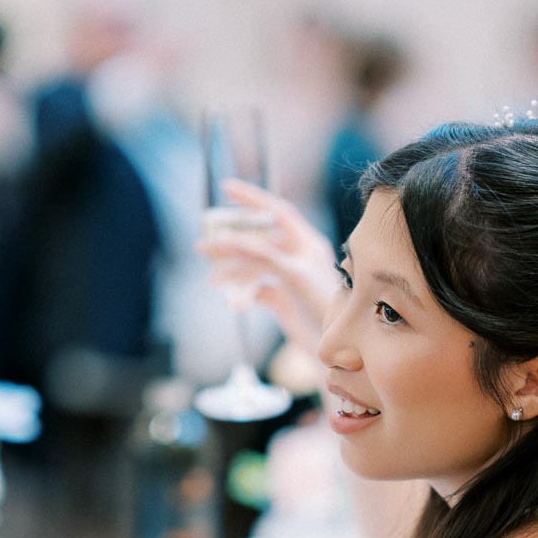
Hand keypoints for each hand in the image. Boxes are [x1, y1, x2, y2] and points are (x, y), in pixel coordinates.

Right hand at [198, 180, 338, 352]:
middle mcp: (297, 257)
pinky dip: (242, 295)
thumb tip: (229, 239)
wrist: (333, 350)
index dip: (252, 198)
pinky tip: (233, 303)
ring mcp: (288, 279)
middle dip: (231, 241)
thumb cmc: (323, 307)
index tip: (226, 187)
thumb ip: (262, 254)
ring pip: (253, 266)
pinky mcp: (282, 301)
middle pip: (258, 239)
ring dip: (232, 271)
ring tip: (212, 278)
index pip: (276, 211)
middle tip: (205, 243)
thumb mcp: (293, 274)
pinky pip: (255, 291)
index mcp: (306, 243)